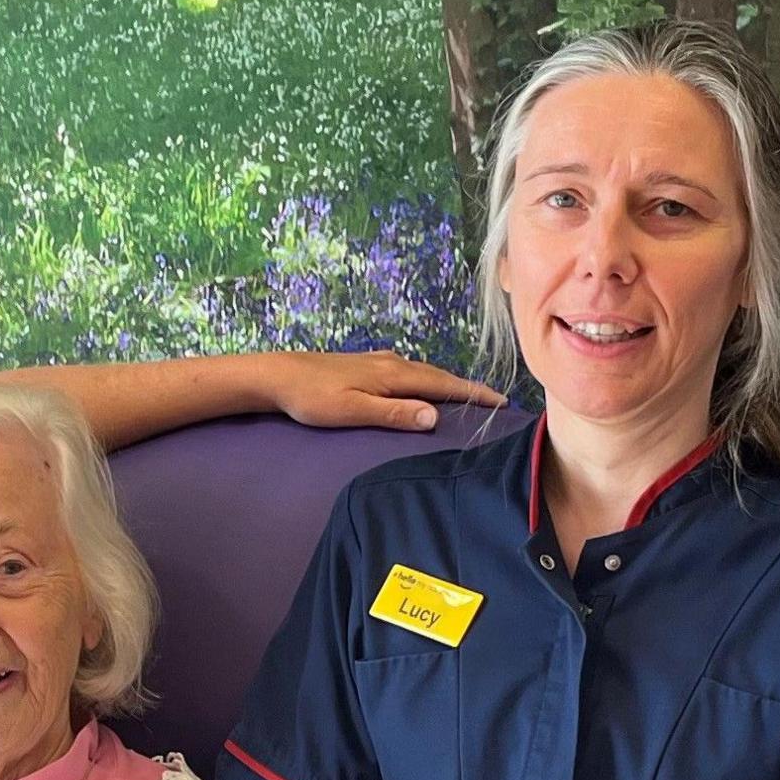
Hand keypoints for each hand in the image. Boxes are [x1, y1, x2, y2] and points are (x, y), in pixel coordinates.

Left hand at [258, 350, 507, 433]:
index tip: (501, 401)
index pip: (443, 384)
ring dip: (447, 384)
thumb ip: (393, 413)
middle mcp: (390, 363)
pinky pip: (408, 373)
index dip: (473, 393)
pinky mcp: (366, 365)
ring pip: (423, 373)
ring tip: (466, 397)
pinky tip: (422, 388)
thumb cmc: (312, 398)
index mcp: (392, 374)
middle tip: (494, 401)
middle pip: (438, 376)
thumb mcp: (353, 410)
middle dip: (467, 388)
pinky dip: (425, 381)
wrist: (277, 376)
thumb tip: (433, 417)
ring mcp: (378, 361)